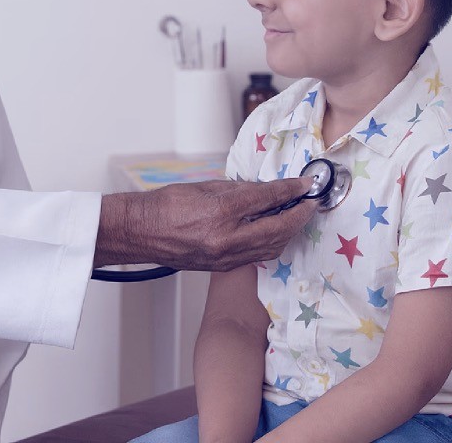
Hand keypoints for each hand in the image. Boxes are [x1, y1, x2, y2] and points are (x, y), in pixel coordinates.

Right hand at [96, 178, 318, 270]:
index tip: (305, 184)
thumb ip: (237, 190)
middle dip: (299, 214)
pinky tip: (276, 232)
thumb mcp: (204, 188)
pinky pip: (257, 255)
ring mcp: (226, 256)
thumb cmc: (165, 205)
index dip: (290, 190)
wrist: (141, 233)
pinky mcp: (223, 267)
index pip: (267, 198)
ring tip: (297, 216)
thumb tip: (263, 190)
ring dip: (289, 231)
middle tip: (310, 202)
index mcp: (221, 212)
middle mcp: (227, 238)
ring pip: (272, 246)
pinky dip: (272, 242)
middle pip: (278, 227)